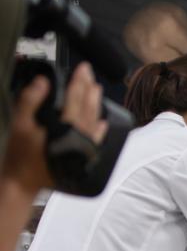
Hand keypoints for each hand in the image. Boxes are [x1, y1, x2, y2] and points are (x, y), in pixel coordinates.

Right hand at [3, 62, 106, 192]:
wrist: (25, 182)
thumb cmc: (21, 154)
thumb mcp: (20, 124)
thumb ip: (30, 101)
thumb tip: (43, 82)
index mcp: (64, 126)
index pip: (75, 98)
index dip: (79, 81)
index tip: (83, 68)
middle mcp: (79, 136)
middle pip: (88, 107)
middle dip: (89, 88)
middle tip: (90, 73)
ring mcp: (84, 148)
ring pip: (94, 121)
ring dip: (96, 104)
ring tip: (97, 90)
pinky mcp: (84, 158)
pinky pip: (96, 141)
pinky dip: (100, 130)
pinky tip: (103, 122)